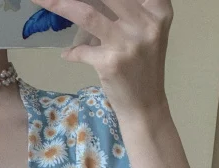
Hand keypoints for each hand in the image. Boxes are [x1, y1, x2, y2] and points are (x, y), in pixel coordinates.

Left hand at [31, 0, 171, 120]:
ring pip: (88, 15)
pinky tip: (68, 54)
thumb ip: (127, 12)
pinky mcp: (111, 63)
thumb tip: (85, 2)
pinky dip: (72, 52)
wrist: (144, 106)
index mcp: (158, 11)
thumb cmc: (142, 67)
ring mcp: (127, 44)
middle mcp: (146, 23)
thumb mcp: (143, 33)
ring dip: (59, 4)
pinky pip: (82, 51)